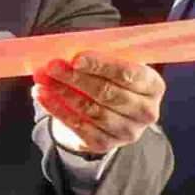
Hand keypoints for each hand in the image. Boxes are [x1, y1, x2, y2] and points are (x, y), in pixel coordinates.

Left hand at [34, 52, 163, 154]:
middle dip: (76, 78)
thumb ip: (97, 56)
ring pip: (91, 110)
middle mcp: (146, 112)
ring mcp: (127, 131)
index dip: (102, 66)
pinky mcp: (105, 144)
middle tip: (52, 66)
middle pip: (108, 93)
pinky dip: (57, 109)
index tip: (76, 59)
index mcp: (153, 86)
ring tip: (43, 78)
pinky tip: (42, 95)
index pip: (129, 74)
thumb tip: (66, 51)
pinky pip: (78, 126)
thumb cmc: (109, 78)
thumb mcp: (111, 64)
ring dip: (63, 93)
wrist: (106, 112)